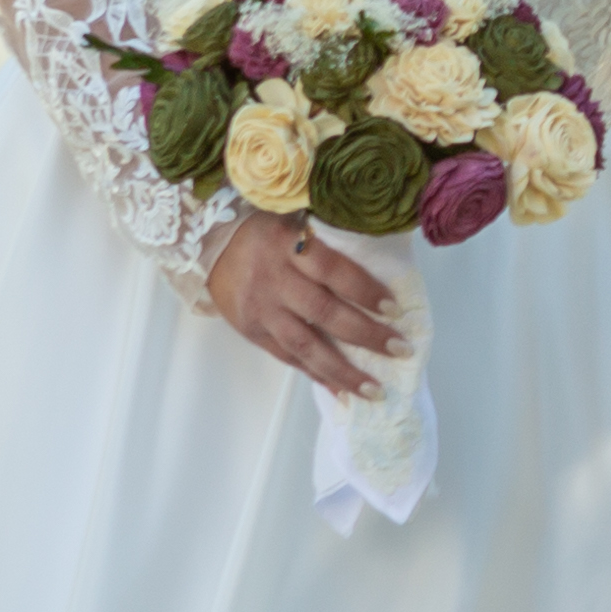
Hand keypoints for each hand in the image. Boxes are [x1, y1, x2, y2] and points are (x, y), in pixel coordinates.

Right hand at [206, 208, 400, 393]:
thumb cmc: (265, 232)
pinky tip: (342, 390)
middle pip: (324, 311)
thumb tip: (383, 262)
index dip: (364, 290)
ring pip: (306, 345)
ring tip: (374, 390)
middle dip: (366, 334)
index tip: (395, 308)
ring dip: (343, 371)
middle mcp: (274, 278)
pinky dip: (317, 375)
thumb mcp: (294, 221)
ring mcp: (262, 309)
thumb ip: (328, 240)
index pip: (332, 269)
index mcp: (288, 244)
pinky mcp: (253, 332)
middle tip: (400, 349)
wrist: (209, 247)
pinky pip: (288, 358)